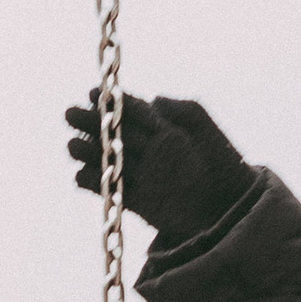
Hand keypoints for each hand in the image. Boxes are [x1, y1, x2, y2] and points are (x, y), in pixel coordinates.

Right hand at [64, 91, 253, 242]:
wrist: (231, 209)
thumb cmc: (223, 163)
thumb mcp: (205, 127)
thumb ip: (182, 108)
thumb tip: (153, 98)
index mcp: (164, 128)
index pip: (131, 111)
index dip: (111, 102)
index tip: (93, 92)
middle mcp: (150, 150)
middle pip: (113, 134)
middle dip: (90, 123)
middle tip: (69, 114)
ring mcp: (143, 176)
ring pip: (107, 161)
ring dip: (87, 152)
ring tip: (72, 146)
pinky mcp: (139, 202)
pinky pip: (110, 190)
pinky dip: (92, 184)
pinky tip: (80, 176)